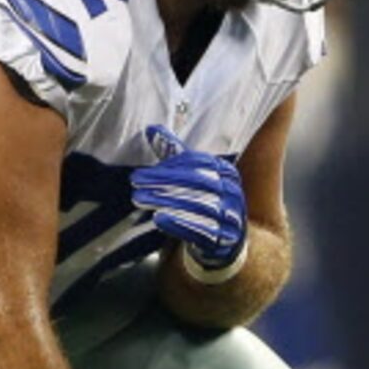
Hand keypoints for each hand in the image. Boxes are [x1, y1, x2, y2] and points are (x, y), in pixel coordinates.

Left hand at [132, 124, 246, 269]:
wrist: (226, 239)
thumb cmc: (203, 201)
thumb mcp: (192, 175)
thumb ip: (174, 153)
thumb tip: (150, 128)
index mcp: (225, 171)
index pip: (198, 162)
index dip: (170, 165)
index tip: (143, 171)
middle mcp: (232, 191)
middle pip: (196, 182)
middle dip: (163, 181)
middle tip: (136, 182)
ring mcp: (232, 215)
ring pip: (198, 205)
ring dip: (166, 201)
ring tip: (141, 199)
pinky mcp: (226, 238)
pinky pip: (202, 229)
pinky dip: (179, 223)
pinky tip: (159, 218)